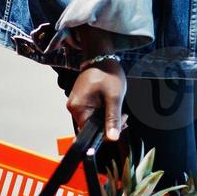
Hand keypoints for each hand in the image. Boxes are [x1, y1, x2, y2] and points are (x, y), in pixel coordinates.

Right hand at [64, 28, 127, 142]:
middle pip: (91, 128)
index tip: (120, 123)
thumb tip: (112, 139)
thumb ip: (112, 118)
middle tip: (123, 115)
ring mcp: (77, 104)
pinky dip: (103, 113)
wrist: (101, 56)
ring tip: (119, 109)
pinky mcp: (82, 101)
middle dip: (109, 125)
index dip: (106, 132)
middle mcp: (73, 108)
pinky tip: (111, 106)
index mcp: (78, 108)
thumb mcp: (114, 96)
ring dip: (107, 118)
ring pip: (93, 121)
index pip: (90, 132)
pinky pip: (92, 114)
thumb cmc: (107, 73)